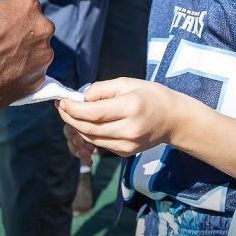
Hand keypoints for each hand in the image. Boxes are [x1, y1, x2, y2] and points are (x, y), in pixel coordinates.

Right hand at [0, 0, 53, 111]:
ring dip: (27, 56)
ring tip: (4, 64)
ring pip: (39, 53)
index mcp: (29, 6)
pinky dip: (24, 75)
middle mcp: (43, 28)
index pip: (30, 8)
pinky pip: (34, 73)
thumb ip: (4, 10)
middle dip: (27, 36)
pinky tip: (6, 76)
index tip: (10, 25)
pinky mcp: (39, 78)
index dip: (18, 17)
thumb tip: (10, 14)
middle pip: (39, 30)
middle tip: (8, 46)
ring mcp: (44, 55)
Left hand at [56, 78, 186, 155]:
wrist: (173, 120)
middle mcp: (129, 130)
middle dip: (70, 118)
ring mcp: (127, 145)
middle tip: (61, 107)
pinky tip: (86, 123)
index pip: (94, 113)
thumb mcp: (128, 83)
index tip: (62, 101)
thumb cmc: (152, 96)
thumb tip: (81, 98)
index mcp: (130, 108)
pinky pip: (100, 144)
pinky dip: (89, 134)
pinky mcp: (125, 153)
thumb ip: (102, 89)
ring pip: (91, 138)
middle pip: (89, 128)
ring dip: (77, 127)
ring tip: (71, 113)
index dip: (73, 109)